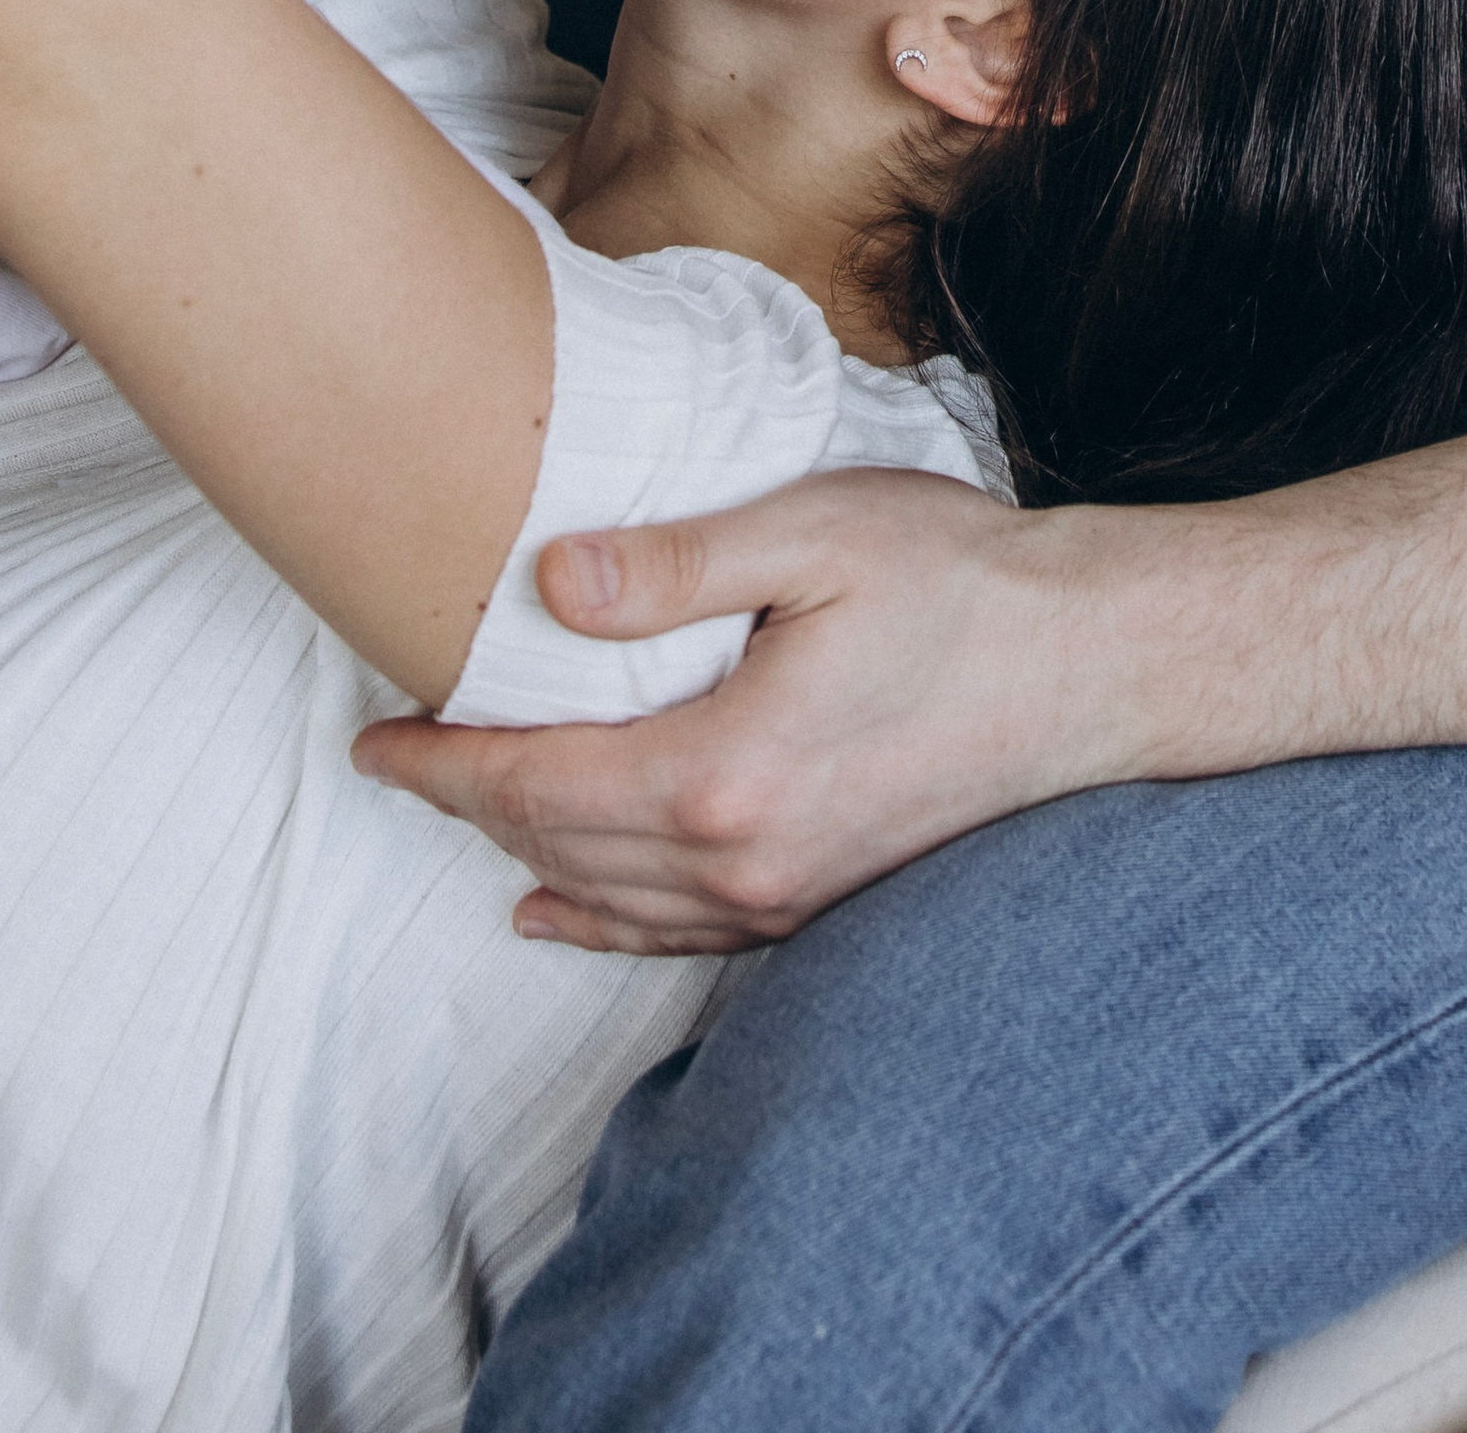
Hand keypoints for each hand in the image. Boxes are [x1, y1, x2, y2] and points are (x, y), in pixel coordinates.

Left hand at [350, 470, 1144, 954]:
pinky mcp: (819, 898)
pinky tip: (557, 907)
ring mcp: (782, 894)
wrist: (1093, 663)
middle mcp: (738, 860)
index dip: (439, 765)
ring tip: (462, 797)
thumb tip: (548, 582)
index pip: (531, 787)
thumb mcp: (816, 535)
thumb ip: (676, 565)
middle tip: (400, 746)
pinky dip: (597, 919)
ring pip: (605, 894)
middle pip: (554, 847)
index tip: (372, 735)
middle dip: (467, 801)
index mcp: (720, 773)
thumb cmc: (962, 580)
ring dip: (522, 850)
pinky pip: (673, 931)